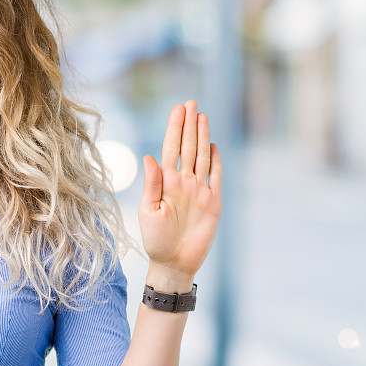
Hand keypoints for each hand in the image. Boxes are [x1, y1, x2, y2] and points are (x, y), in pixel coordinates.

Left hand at [138, 100, 222, 289]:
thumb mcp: (149, 211)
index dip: (174, 128)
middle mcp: (183, 182)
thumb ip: (152, 184)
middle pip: (188, 147)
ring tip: (201, 115)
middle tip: (191, 103)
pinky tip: (213, 145)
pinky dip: (216, 161)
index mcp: (166, 182)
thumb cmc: (155, 239)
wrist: (174, 262)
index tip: (178, 109)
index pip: (171, 148)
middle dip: (189, 125)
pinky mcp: (213, 202)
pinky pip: (216, 177)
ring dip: (202, 136)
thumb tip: (149, 157)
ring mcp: (199, 190)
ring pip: (202, 157)